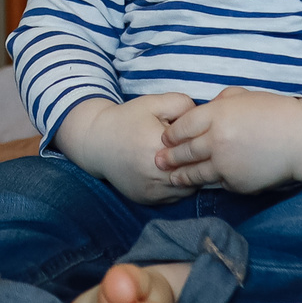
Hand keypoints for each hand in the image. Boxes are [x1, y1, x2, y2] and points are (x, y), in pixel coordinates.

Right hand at [54, 94, 197, 204]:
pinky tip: (172, 171)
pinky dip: (178, 186)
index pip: (199, 151)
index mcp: (159, 146)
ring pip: (188, 188)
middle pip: (196, 172)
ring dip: (191, 176)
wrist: (95, 142)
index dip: (204, 144)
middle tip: (198, 150)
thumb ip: (183, 105)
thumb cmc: (127, 120)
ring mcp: (152, 189)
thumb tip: (205, 118)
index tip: (202, 137)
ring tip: (184, 161)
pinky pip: (174, 197)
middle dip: (200, 162)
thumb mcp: (153, 104)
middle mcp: (156, 172)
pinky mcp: (147, 199)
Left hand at [157, 88, 301, 192]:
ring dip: (181, 175)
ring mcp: (226, 163)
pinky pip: (218, 182)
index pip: (183, 126)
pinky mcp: (236, 182)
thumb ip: (219, 103)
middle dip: (169, 156)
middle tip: (157, 160)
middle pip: (184, 150)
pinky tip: (201, 183)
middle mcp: (217, 140)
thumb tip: (203, 110)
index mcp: (217, 114)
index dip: (172, 133)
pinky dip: (210, 182)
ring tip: (172, 177)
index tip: (165, 138)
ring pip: (196, 172)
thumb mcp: (243, 97)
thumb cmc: (275, 113)